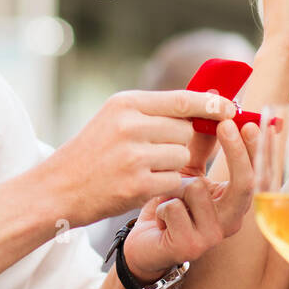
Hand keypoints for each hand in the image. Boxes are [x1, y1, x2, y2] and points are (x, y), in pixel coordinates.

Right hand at [45, 89, 233, 228]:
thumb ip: (156, 111)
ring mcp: (133, 155)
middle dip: (181, 145)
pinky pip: (174, 181)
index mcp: (126, 103)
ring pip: (182, 157)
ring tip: (144, 170)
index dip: (211, 104)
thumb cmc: (92, 153)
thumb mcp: (116, 118)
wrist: (57, 188)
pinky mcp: (136, 184)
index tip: (231, 108)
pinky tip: (145, 186)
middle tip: (159, 154)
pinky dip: (167, 186)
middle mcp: (130, 125)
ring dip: (172, 167)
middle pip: (186, 132)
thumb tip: (209, 102)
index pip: (182, 99)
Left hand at [122, 119, 259, 281]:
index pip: (256, 173)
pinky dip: (161, 203)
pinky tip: (159, 216)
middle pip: (244, 184)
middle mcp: (231, 220)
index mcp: (234, 201)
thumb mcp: (187, 169)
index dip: (256, 147)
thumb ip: (201, 142)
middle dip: (236, 152)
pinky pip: (175, 207)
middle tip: (225, 124)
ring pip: (199, 190)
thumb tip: (213, 103)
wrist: (146, 243)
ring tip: (168, 194)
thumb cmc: (171, 202)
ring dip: (177, 184)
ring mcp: (212, 236)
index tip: (248, 121)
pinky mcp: (190, 246)